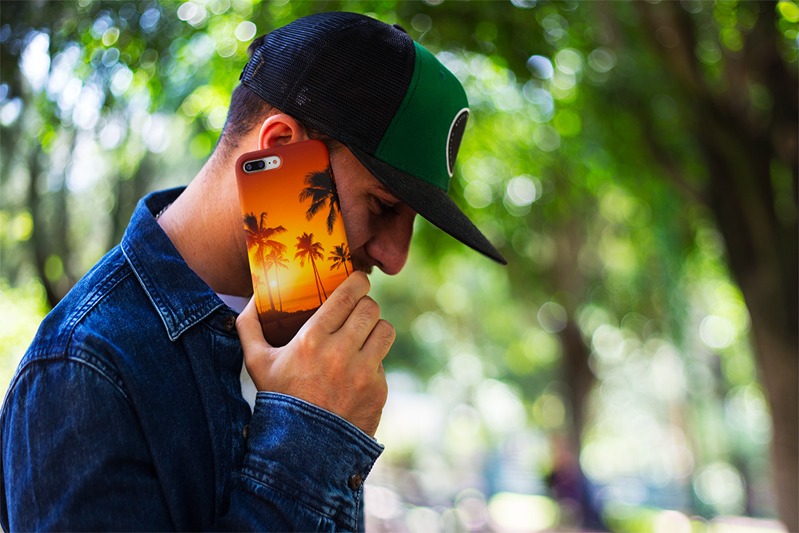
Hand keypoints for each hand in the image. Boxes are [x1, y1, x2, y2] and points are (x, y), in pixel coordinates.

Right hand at [236, 272, 393, 436]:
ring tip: (364, 335)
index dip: (358, 282)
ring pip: (385, 330)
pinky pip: (383, 362)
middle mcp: (341, 352)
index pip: (348, 295)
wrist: (302, 450)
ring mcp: (363, 372)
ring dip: (375, 329)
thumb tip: (252, 300)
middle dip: (365, 305)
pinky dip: (373, 363)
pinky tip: (357, 372)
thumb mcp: (256, 363)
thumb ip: (249, 327)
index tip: (358, 281)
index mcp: (312, 339)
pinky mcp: (378, 390)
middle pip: (371, 308)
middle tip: (358, 310)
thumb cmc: (278, 400)